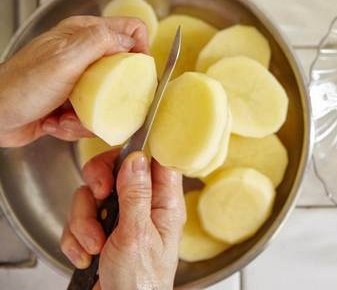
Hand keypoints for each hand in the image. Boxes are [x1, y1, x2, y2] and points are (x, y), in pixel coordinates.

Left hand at [0, 16, 147, 146]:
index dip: (140, 50)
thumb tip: (131, 41)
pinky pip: (94, 117)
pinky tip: (57, 123)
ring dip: (90, 116)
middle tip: (99, 101)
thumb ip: (100, 42)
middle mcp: (85, 55)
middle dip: (114, 94)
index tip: (136, 73)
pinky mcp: (74, 104)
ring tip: (66, 116)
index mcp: (85, 34)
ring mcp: (79, 81)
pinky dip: (77, 126)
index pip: (131, 30)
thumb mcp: (64, 59)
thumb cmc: (20, 87)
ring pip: (111, 100)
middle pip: (125, 71)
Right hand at [61, 150, 184, 289]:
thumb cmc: (141, 282)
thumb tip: (136, 157)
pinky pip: (79, 220)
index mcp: (164, 203)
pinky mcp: (100, 232)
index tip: (116, 164)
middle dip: (98, 186)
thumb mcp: (137, 234)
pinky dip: (76, 239)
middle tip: (98, 198)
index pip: (154, 160)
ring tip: (95, 247)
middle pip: (115, 172)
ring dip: (84, 223)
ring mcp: (120, 220)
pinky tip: (87, 257)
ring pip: (91, 197)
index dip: (133, 154)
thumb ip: (136, 194)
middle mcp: (143, 207)